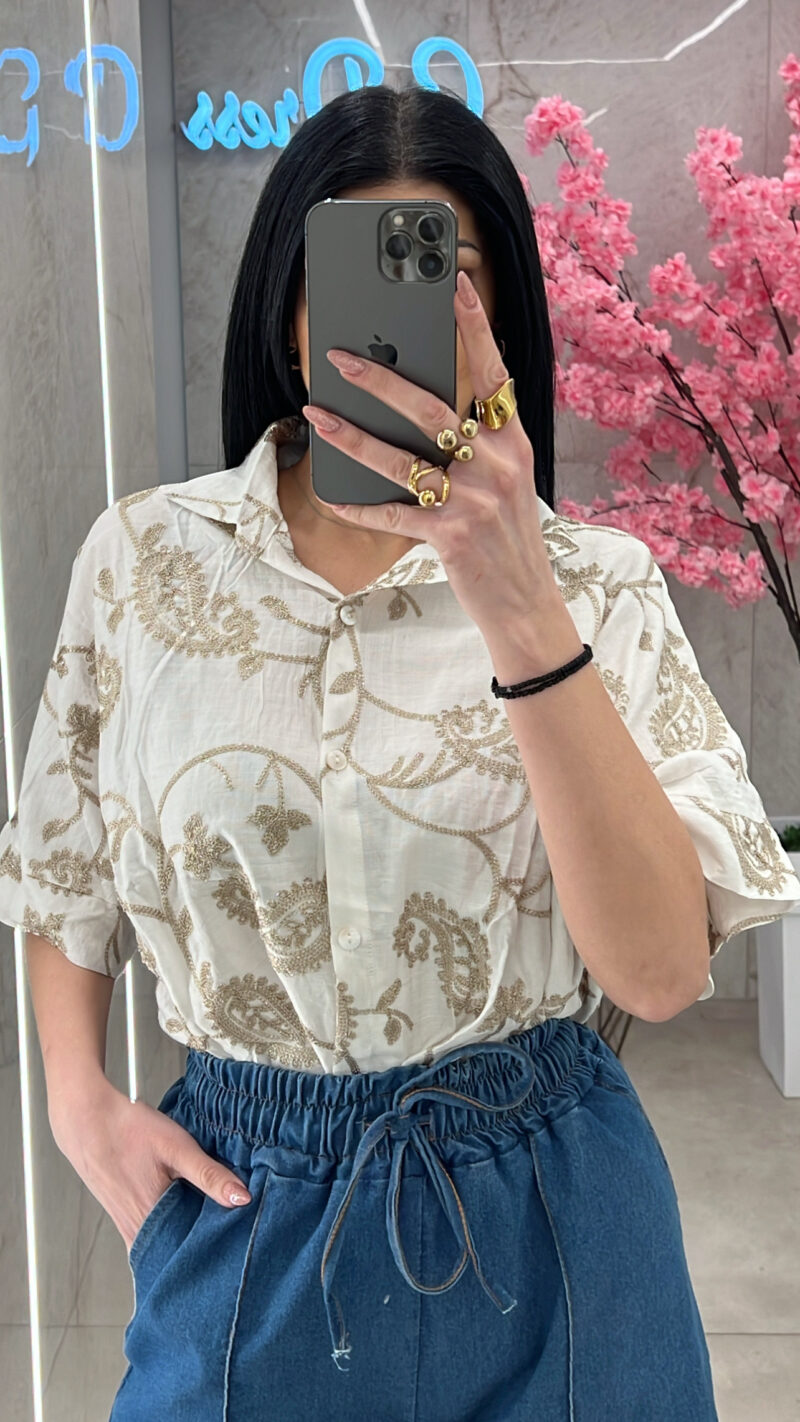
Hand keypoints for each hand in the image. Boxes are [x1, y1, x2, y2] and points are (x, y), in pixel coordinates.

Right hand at [50, 1077, 251, 1253]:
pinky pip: (151, 1236)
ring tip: (213, 1228)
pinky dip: (170, 1231)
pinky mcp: (124, 1218)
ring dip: (186, 1239)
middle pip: (178, 1254)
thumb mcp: (177, 1147)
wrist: (87, 1121)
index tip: (239, 1246)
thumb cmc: (130, 1131)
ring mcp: (127, 1227)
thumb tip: (243, 1199)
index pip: (192, 1254)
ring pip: (164, 1246)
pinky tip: (185, 1215)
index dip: (217, 1250)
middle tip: (232, 1239)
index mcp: (153, 1220)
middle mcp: (138, 1233)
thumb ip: (209, 1175)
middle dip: (204, 1249)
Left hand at [301, 268, 558, 638]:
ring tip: (318, 415)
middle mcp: (496, 465)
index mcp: (514, 444)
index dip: (475, 327)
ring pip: (401, 458)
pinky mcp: (450, 536)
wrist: (526, 604)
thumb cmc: (509, 539)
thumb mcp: (509, 483)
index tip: (455, 285)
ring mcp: (473, 500)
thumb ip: (480, 445)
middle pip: (430, 409)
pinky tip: (332, 497)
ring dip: (352, 435)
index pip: (495, 374)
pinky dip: (357, 506)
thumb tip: (424, 413)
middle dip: (380, 379)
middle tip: (342, 358)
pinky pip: (392, 514)